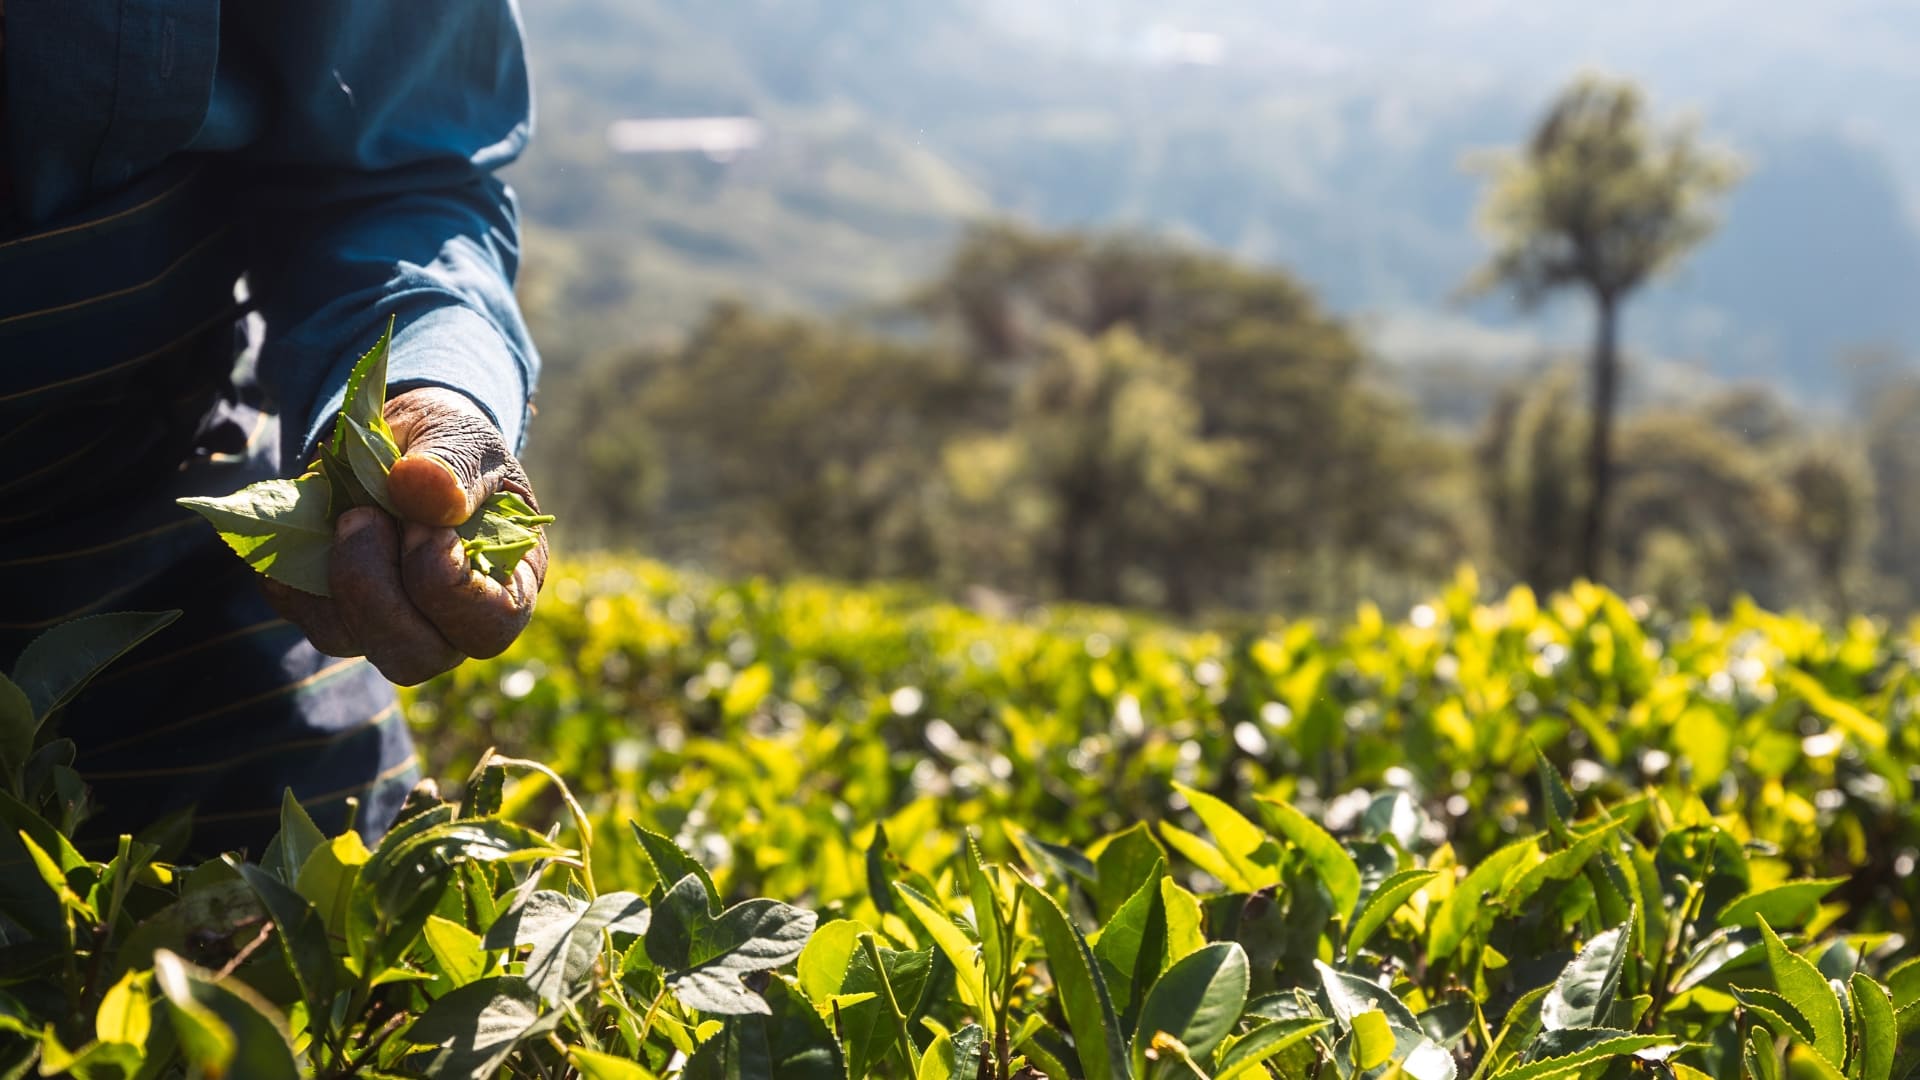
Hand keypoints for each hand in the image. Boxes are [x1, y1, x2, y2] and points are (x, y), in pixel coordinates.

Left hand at [264, 388, 547, 684]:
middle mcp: (450, 622)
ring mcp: (390, 623)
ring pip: (348, 640)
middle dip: (375, 592)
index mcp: (507, 585)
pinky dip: (293, 572)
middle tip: (361, 517)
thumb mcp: (465, 437)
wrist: (402, 441)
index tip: (422, 523)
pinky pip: (302, 613)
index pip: (488, 626)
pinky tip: (313, 525)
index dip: (447, 587)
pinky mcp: (337, 612)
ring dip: (333, 575)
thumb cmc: (451, 444)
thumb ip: (453, 465)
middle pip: (415, 656)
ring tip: (345, 511)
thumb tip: (424, 489)